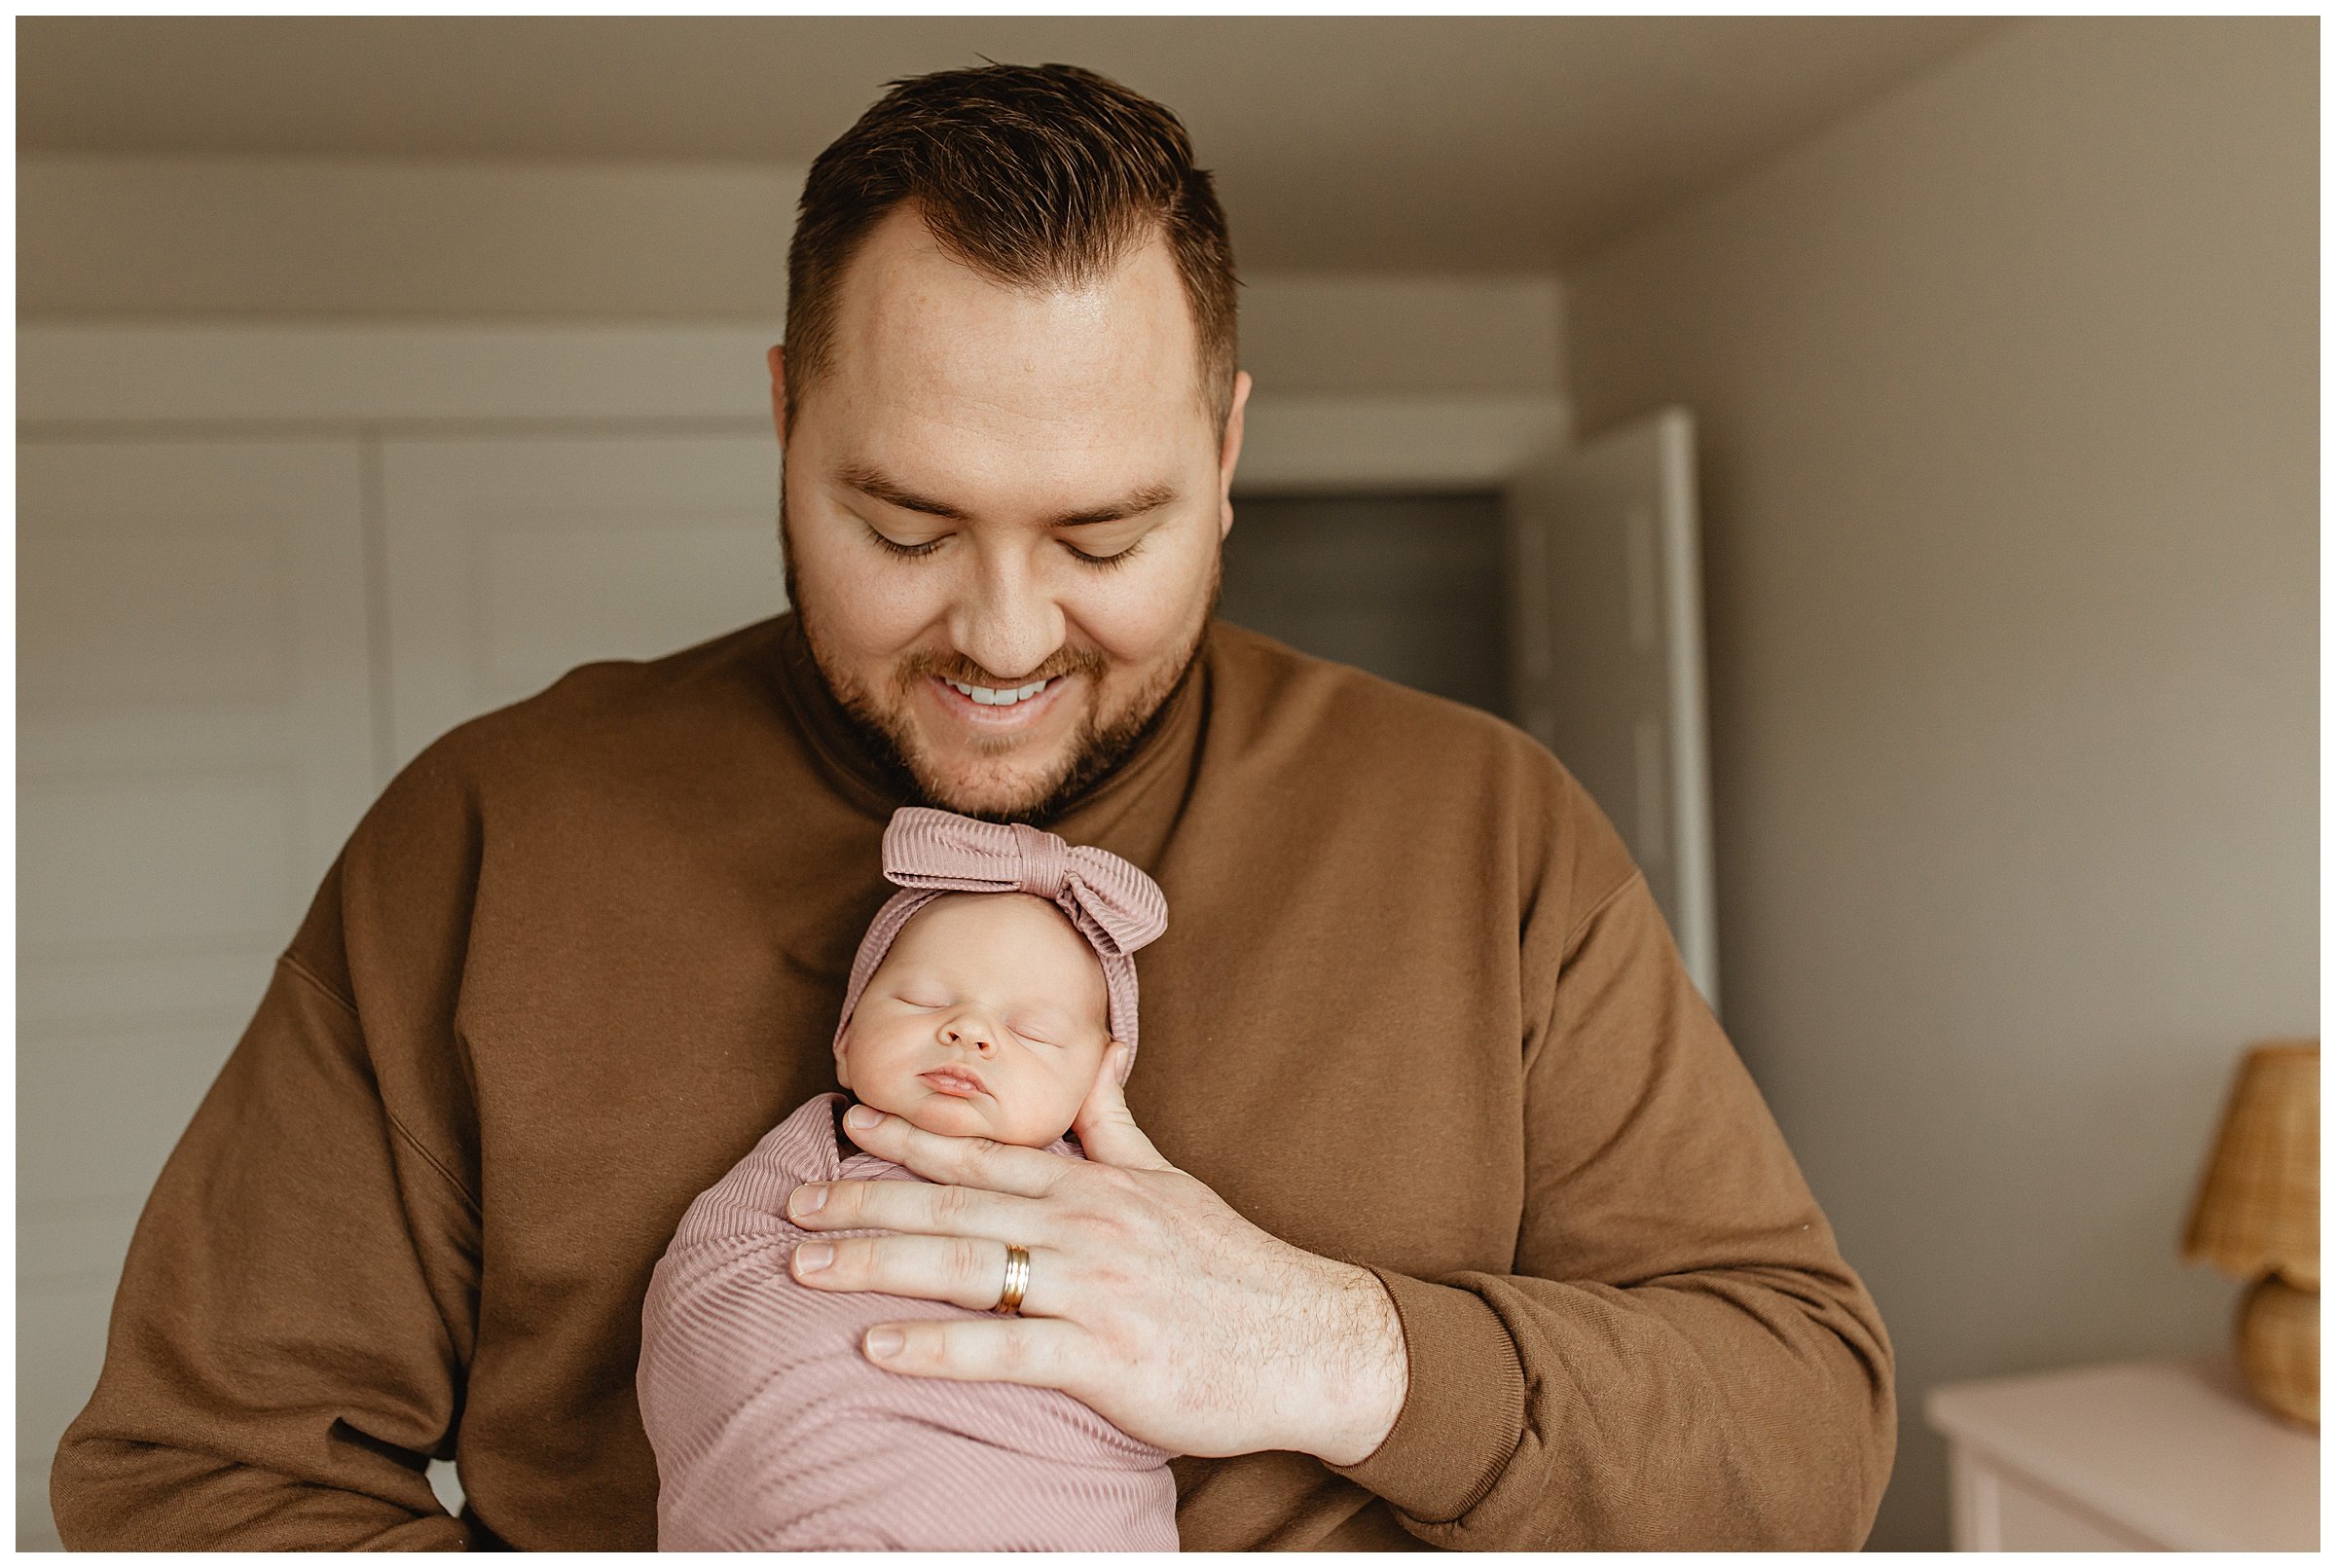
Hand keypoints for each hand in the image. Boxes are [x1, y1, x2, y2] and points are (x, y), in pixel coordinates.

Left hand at [785, 1046, 1408, 1463]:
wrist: (1312, 1342)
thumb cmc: (1235, 1269)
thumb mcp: (1172, 1182)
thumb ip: (1116, 1125)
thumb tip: (1102, 1052)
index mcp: (1094, 1186)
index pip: (985, 1154)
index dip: (910, 1136)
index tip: (844, 1119)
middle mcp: (1084, 1228)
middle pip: (952, 1207)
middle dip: (863, 1202)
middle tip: (790, 1207)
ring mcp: (1092, 1290)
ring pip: (964, 1268)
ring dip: (876, 1265)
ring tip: (803, 1271)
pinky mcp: (1104, 1357)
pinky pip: (1003, 1350)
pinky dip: (936, 1347)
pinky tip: (878, 1348)